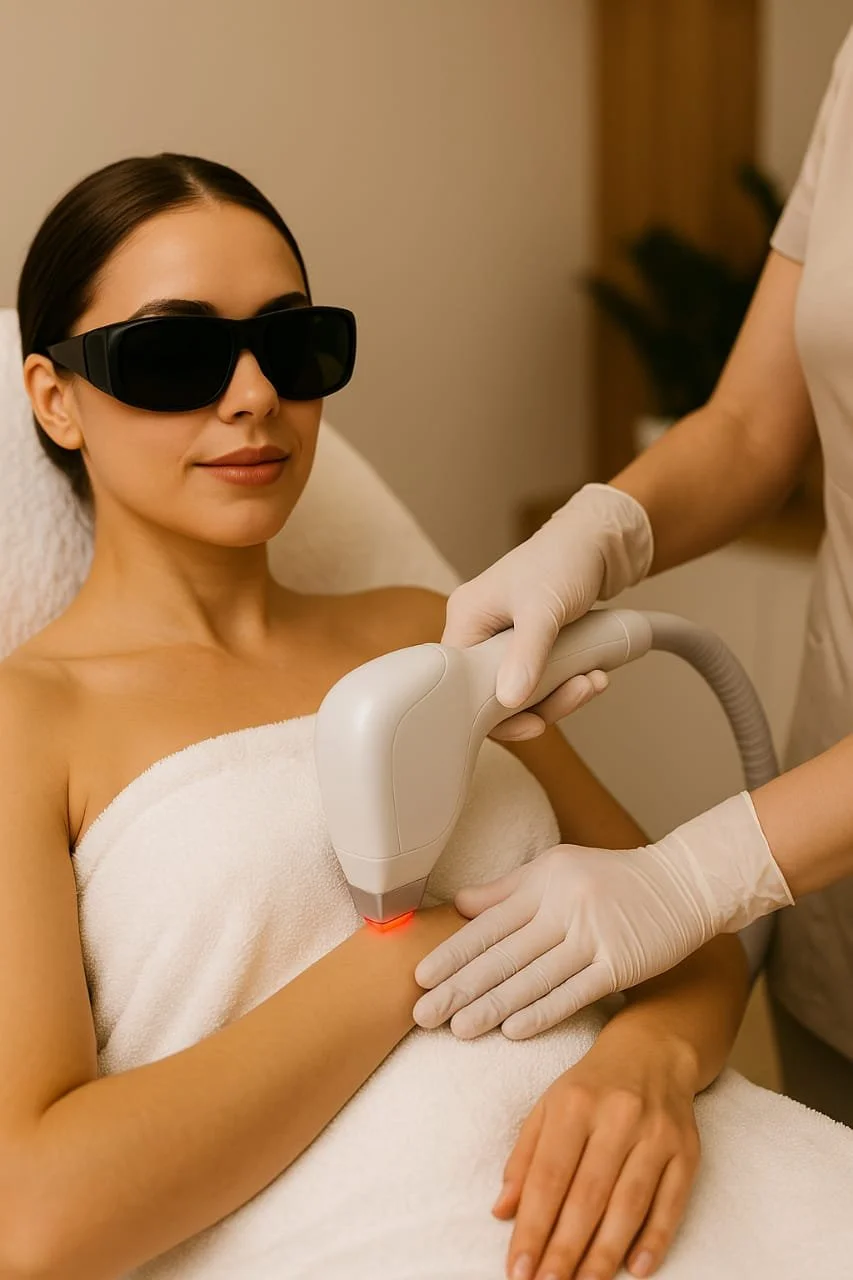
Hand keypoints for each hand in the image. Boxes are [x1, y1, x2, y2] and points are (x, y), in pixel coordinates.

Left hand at [413, 794, 791, 1038]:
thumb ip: (508, 890)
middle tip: (422, 1014)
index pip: (489, 923)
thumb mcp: (559, 867)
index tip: (420, 977)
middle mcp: (565, 907)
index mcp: (545, 881)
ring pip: (532, 978)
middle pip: (503, 954)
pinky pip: (573, 993)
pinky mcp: (621, 962)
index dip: (452, 953)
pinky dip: (541, 1013)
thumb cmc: (613, 877)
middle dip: (459, 987)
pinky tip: (511, 1030)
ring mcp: (594, 935)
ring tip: (457, 1029)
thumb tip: (459, 905)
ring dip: (491, 1007)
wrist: (682, 883)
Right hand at [441, 484, 652, 738]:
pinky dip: (567, 683)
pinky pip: (540, 680)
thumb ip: (526, 655)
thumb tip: (509, 701)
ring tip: (593, 680)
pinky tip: (594, 673)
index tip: (534, 724)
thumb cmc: (563, 560)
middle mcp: (478, 632)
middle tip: (578, 693)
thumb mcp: (543, 609)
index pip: (461, 686)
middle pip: (494, 695)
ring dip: (561, 695)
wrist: (599, 542)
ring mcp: (503, 640)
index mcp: (465, 620)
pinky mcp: (528, 645)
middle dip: (541, 703)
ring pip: (522, 692)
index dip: (494, 714)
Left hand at [495, 1033, 699, 1279]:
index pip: (549, 1176)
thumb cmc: (592, 1087)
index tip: (518, 1269)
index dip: (533, 1227)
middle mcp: (617, 1117)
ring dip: (604, 1254)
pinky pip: (671, 1203)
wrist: (654, 1051)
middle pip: (588, 1196)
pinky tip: (636, 1270)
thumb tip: (503, 1211)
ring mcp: (656, 1134)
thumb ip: (524, 1159)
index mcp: (574, 1104)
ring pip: (628, 1205)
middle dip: (565, 1250)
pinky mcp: (687, 1150)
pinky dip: (656, 1239)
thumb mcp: (549, 1107)